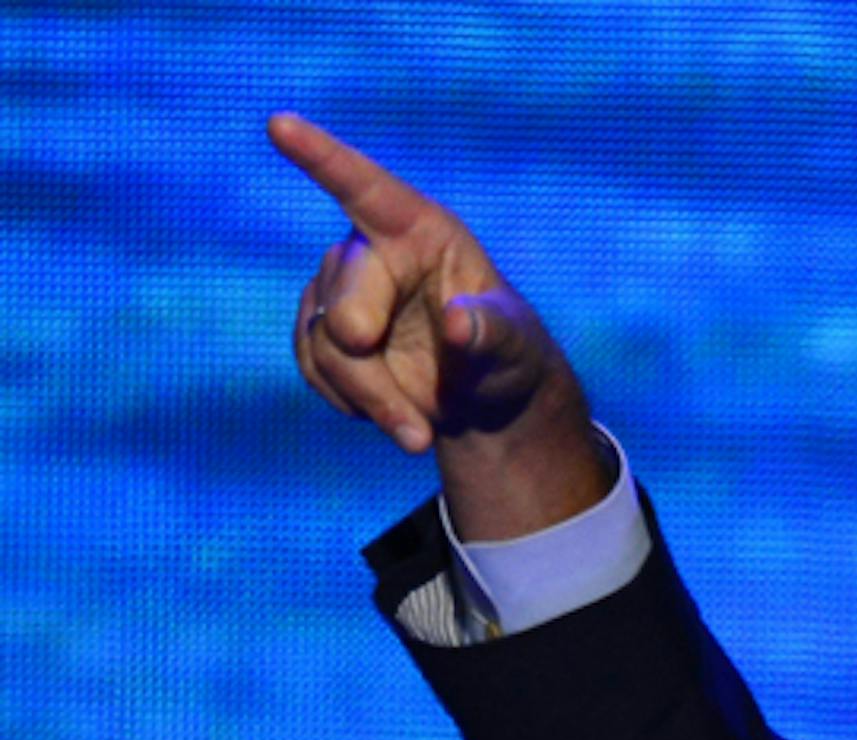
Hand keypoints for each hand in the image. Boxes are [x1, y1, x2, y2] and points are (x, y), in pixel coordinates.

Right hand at [270, 112, 609, 537]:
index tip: (280, 125)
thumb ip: (493, 334)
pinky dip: (352, 403)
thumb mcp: (515, 348)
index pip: (366, 188)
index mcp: (420, 231)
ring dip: (369, 397)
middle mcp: (372, 252)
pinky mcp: (321, 334)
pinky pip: (314, 367)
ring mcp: (341, 292)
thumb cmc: (508, 355)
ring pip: (324, 342)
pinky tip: (394, 419)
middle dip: (365, 356)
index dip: (323, 158)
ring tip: (420, 436)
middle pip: (343, 295)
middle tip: (412, 420)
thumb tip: (462, 324)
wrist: (486, 398)